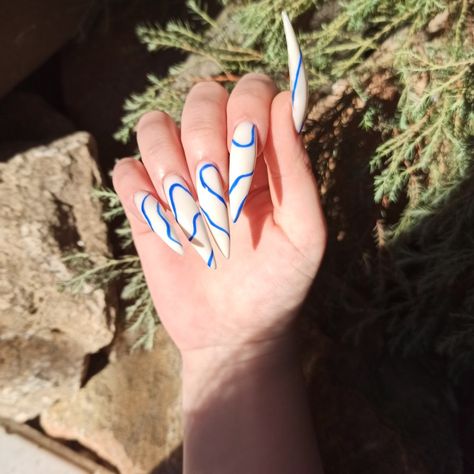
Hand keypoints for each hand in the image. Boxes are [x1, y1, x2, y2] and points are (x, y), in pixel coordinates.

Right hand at [112, 73, 325, 356]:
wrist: (233, 332)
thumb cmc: (277, 284)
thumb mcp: (304, 232)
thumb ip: (296, 169)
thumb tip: (284, 103)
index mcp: (263, 156)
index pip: (250, 90)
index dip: (247, 111)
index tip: (250, 156)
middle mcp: (219, 156)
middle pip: (200, 98)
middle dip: (207, 141)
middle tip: (221, 195)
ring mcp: (178, 177)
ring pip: (155, 125)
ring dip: (170, 166)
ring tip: (192, 217)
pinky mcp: (145, 204)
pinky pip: (126, 169)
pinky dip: (139, 190)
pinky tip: (162, 222)